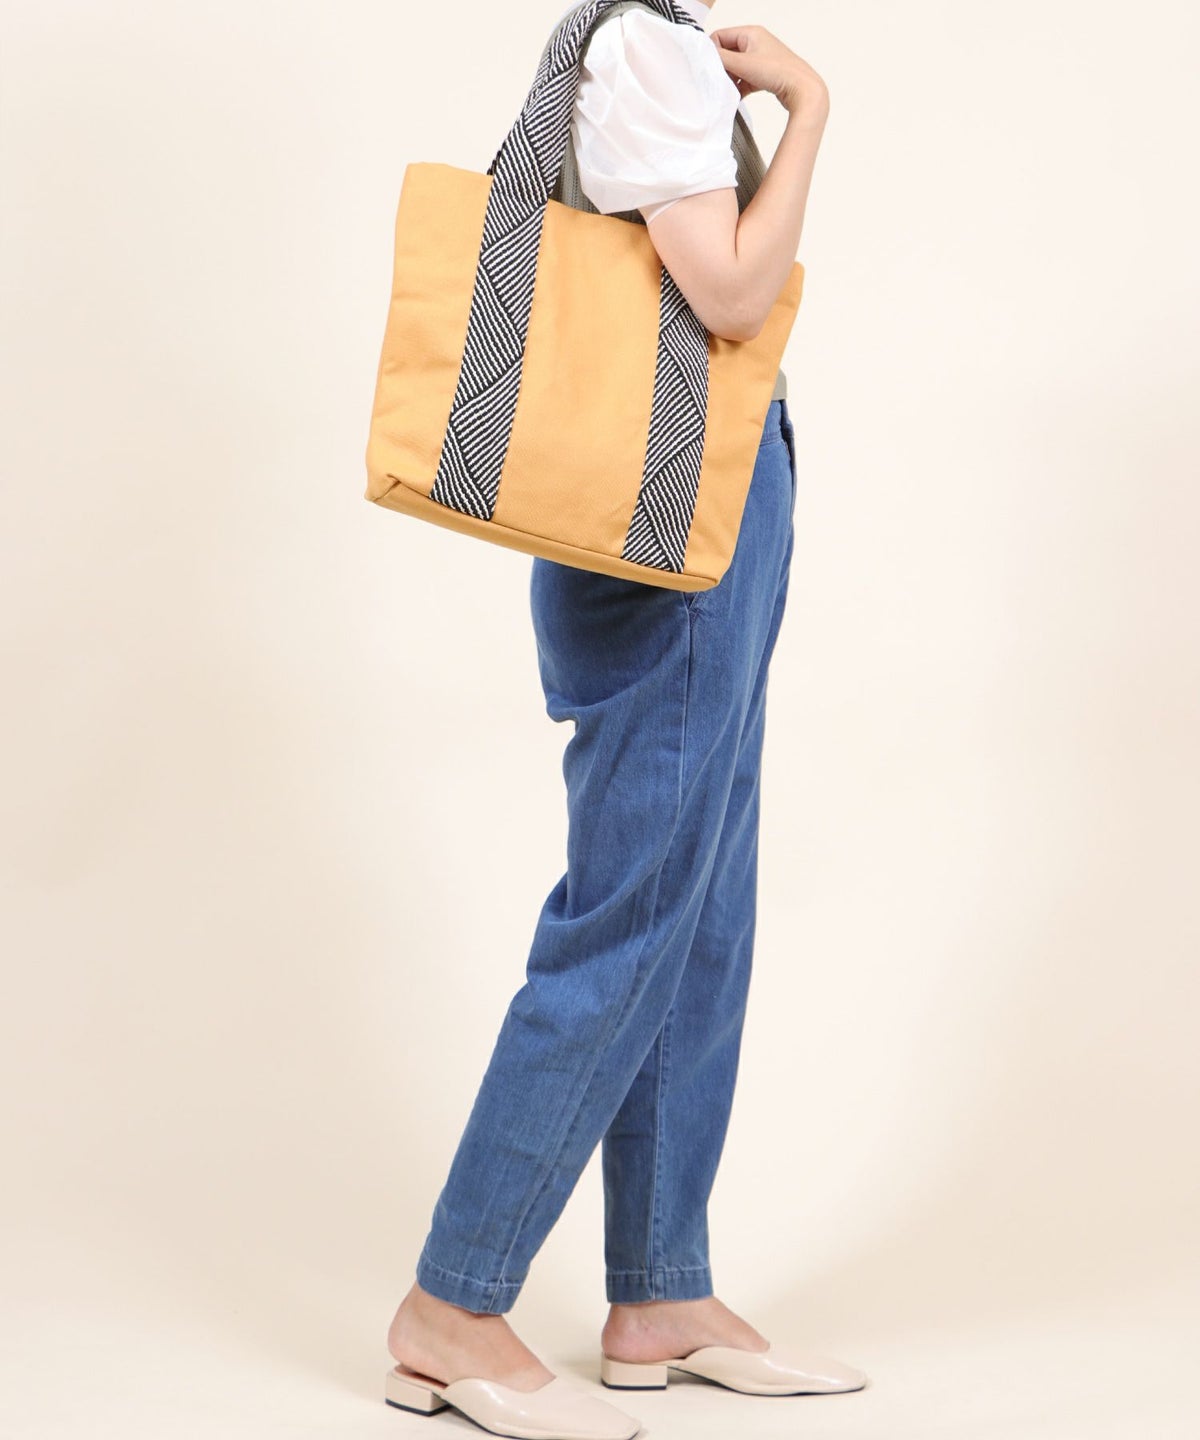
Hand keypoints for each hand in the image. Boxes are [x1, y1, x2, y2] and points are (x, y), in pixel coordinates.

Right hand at [709, 24, 828, 121]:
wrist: (803, 90)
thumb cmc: (779, 72)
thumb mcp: (743, 64)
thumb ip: (720, 59)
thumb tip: (702, 56)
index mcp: (750, 33)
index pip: (720, 36)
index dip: (712, 52)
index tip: (708, 68)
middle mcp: (755, 42)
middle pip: (726, 53)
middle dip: (720, 68)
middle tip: (717, 81)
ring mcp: (760, 59)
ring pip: (735, 68)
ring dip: (729, 79)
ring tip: (727, 90)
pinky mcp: (763, 75)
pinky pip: (744, 79)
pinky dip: (739, 88)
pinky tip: (736, 98)